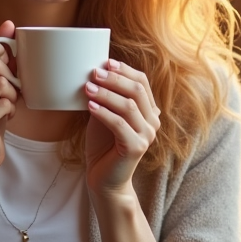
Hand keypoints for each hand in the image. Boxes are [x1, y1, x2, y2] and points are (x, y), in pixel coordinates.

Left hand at [83, 59, 161, 196]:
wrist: (104, 179)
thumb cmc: (103, 146)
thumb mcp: (104, 115)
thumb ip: (105, 97)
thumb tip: (93, 72)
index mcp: (148, 111)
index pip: (142, 82)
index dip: (125, 70)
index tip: (106, 62)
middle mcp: (152, 122)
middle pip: (137, 91)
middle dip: (114, 79)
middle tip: (94, 73)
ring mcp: (147, 135)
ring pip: (128, 106)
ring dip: (106, 94)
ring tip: (87, 88)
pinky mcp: (137, 147)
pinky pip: (120, 124)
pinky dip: (104, 113)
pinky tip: (90, 106)